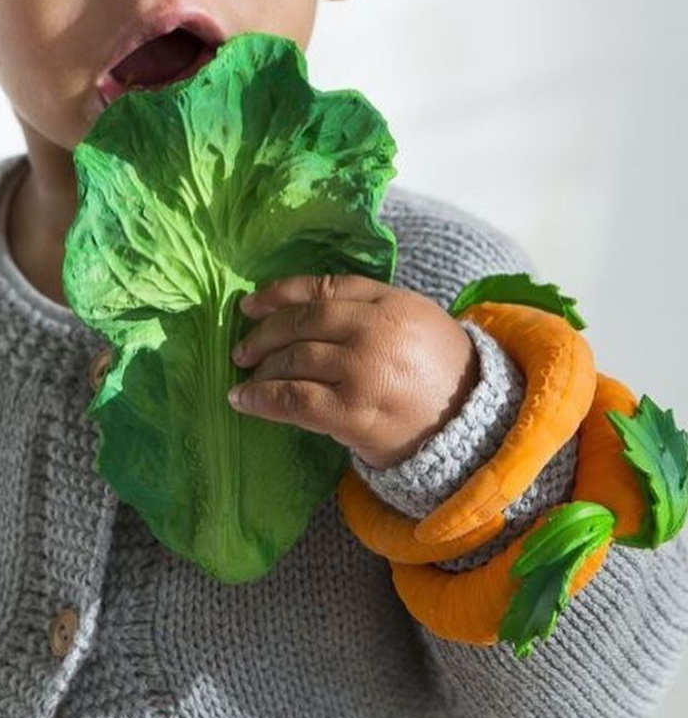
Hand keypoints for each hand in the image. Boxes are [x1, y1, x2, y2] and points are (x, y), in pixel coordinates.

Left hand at [227, 273, 479, 468]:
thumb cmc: (439, 373)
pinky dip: (262, 398)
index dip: (279, 293)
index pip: (323, 288)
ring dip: (260, 368)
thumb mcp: (415, 321)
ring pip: (294, 360)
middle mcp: (375, 331)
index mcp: (391, 303)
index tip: (249, 303)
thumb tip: (303, 306)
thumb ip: (369, 306)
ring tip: (243, 376)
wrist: (475, 430)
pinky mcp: (354, 413)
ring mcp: (363, 371)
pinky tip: (243, 401)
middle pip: (302, 323)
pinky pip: (294, 400)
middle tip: (242, 347)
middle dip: (263, 334)